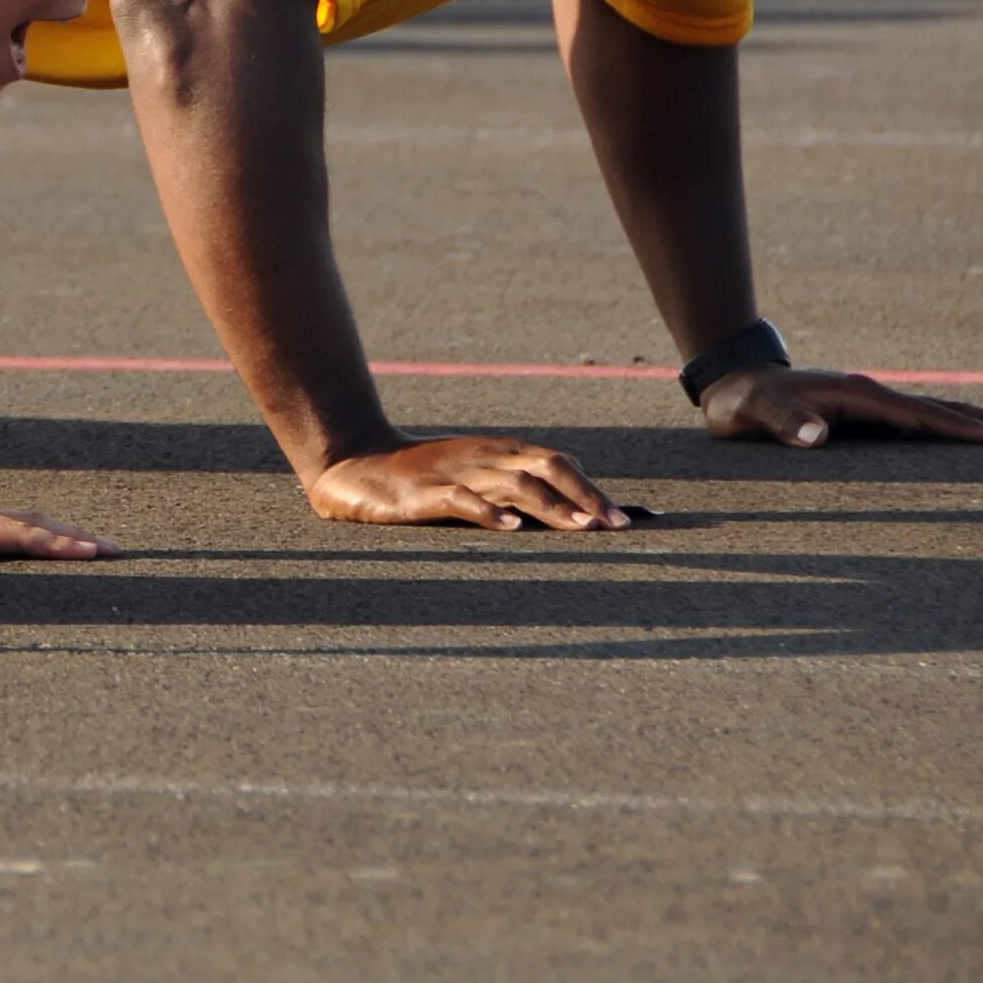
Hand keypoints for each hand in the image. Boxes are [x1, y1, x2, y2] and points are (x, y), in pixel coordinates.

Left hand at [0, 481, 119, 566]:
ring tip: (96, 546)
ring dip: (61, 536)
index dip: (54, 545)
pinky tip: (45, 548)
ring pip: (24, 526)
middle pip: (32, 526)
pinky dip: (36, 538)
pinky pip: (8, 534)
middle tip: (118, 549)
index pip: (16, 535)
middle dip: (75, 537)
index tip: (93, 551)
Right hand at [306, 433, 625, 530]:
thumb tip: (572, 516)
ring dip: (551, 506)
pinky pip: (461, 499)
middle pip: (548, 467)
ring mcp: (455, 473)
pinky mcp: (424, 493)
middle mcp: (485, 459)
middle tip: (617, 527)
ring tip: (581, 528)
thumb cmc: (421, 477)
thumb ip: (515, 490)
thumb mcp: (473, 477)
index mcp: (499, 454)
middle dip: (586, 495)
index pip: (559, 463)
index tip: (628, 520)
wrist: (353, 464)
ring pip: (513, 484)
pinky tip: (510, 529)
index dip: (594, 488)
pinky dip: (488, 512)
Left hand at [701, 366, 982, 446]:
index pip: (920, 414)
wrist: (732, 384)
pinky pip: (922, 426)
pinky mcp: (869, 418)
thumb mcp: (755, 412)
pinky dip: (955, 432)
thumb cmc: (742, 402)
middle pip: (945, 408)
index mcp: (857, 394)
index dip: (959, 428)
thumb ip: (784, 423)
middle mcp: (873, 395)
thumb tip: (820, 438)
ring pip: (940, 415)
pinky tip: (976, 444)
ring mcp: (874, 406)